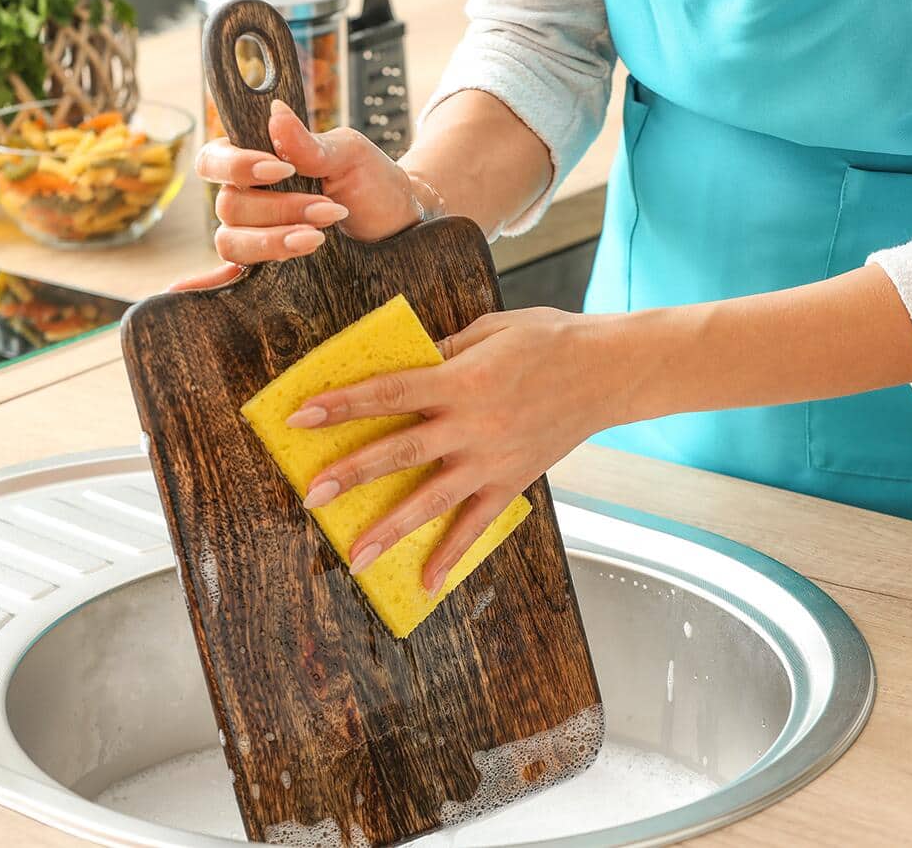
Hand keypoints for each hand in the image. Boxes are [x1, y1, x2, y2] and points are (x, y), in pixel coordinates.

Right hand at [172, 100, 429, 289]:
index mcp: (257, 163)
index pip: (214, 160)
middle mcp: (248, 200)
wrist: (400, 223)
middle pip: (228, 207)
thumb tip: (275, 113)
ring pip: (231, 242)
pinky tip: (184, 292)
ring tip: (318, 237)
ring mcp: (255, 236)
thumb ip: (310, 142)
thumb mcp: (349, 154)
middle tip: (327, 210)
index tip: (280, 169)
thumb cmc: (372, 181)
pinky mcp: (269, 270)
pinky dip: (203, 285)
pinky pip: (226, 278)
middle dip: (278, 209)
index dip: (237, 166)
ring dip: (273, 241)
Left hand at [285, 307, 622, 593]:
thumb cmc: (549, 339)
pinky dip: (451, 555)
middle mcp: (472, 425)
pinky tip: (426, 583)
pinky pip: (476, 525)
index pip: (389, 393)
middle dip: (351, 474)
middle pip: (400, 451)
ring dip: (390, 528)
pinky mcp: (512, 481)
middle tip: (311, 494)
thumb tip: (405, 368)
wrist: (611, 371)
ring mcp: (492, 459)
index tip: (301, 417)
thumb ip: (444, 352)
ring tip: (356, 555)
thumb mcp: (490, 329)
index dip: (343, 404)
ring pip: (432, 499)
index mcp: (461, 380)